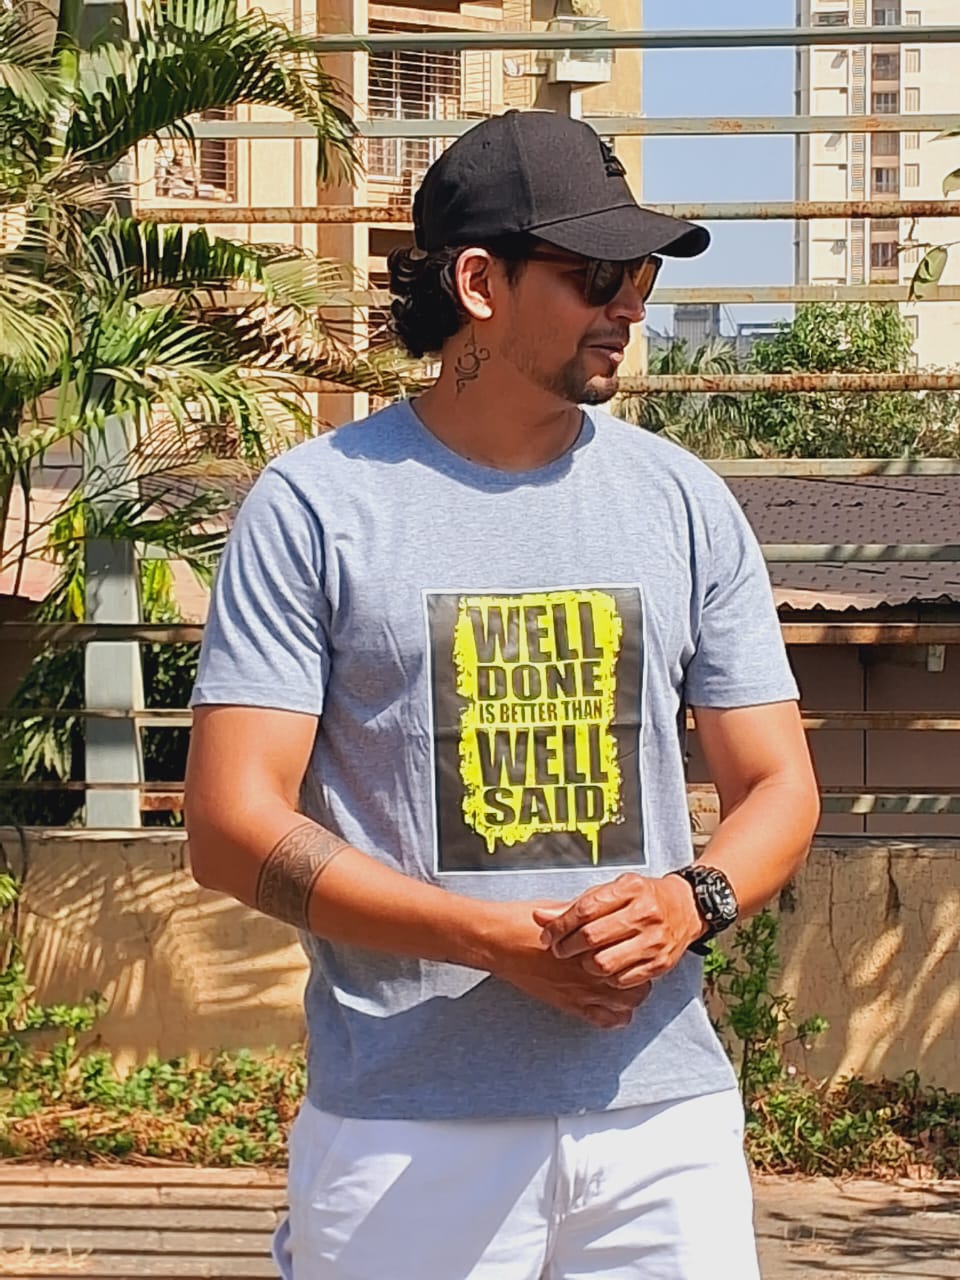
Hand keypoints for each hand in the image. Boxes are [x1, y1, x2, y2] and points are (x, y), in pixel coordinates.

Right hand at [484, 901, 650, 1030]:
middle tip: (633, 970)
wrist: (497, 942)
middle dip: (639, 978)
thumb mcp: (560, 909)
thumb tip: (603, 911)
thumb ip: (585, 915)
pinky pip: (602, 1020)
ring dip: (628, 998)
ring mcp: (580, 990)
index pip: (632, 952)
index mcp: (591, 942)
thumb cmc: (521, 923)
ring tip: (623, 989)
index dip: (637, 951)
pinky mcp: (568, 1004)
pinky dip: (612, 1018)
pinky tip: (610, 1008)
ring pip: (625, 1005)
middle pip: (636, 983)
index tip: (635, 948)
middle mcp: (590, 969)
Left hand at [532, 873, 703, 989]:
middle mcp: (644, 913)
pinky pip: (622, 979)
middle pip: (592, 937)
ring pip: (604, 963)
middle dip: (567, 947)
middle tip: (559, 950)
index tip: (547, 935)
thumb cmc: (641, 898)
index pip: (584, 910)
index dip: (560, 926)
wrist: (685, 909)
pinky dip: (607, 978)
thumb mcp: (611, 891)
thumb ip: (576, 904)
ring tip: (581, 960)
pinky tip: (603, 969)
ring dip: (585, 965)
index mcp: (629, 889)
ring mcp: (654, 940)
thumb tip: (539, 917)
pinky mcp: (660, 963)